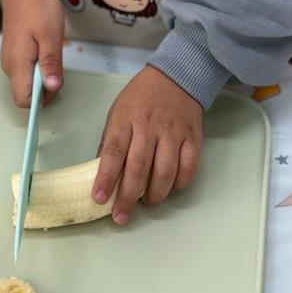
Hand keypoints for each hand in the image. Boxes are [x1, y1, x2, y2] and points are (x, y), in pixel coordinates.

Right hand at [0, 0, 64, 107]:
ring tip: (51, 49)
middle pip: (27, 93)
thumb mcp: (51, 35)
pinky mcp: (14, 54)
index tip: (55, 80)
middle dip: (46, 86)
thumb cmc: (37, 7)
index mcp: (17, 63)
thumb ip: (51, 63)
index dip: (42, 98)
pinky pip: (27, 70)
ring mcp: (10, 60)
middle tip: (57, 60)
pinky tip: (45, 47)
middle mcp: (10, 66)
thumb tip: (52, 89)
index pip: (24, 100)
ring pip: (28, 82)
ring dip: (44, 73)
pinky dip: (39, 65)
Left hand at [93, 65, 202, 225]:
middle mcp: (150, 126)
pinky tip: (170, 188)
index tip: (98, 198)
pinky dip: (179, 184)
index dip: (106, 178)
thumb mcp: (117, 112)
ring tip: (147, 202)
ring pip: (165, 171)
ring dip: (155, 194)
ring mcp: (173, 132)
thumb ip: (111, 142)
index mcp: (126, 119)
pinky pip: (189, 167)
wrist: (176, 77)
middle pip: (139, 167)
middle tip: (120, 216)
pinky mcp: (193, 137)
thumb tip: (103, 174)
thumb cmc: (141, 98)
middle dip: (128, 197)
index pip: (114, 152)